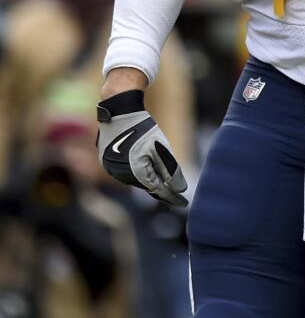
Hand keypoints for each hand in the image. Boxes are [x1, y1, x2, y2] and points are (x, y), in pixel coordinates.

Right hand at [96, 90, 188, 206]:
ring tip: (163, 185)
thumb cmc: (143, 129)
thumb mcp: (161, 149)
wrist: (119, 113)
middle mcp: (122, 175)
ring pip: (136, 179)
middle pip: (147, 185)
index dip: (173, 197)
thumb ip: (170, 170)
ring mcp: (112, 169)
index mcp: (136, 173)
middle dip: (162, 189)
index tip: (184, 203)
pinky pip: (126, 172)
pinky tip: (145, 172)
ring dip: (149, 180)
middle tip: (177, 196)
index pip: (159, 190)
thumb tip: (181, 188)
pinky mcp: (107, 162)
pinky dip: (137, 172)